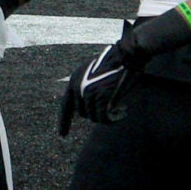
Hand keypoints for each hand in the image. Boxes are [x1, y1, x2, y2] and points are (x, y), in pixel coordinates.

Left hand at [57, 9, 190, 133]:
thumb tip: (88, 111)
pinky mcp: (101, 96)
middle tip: (111, 112)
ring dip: (107, 117)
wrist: (128, 54)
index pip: (66, 105)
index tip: (62, 134)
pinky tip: (123, 113)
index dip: (63, 121)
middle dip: (96, 115)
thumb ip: (89, 89)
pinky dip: (113, 119)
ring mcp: (88, 92)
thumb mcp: (96, 74)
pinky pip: (104, 118)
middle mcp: (78, 86)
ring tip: (120, 110)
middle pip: (83, 113)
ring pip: (94, 117)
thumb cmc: (116, 63)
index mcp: (75, 79)